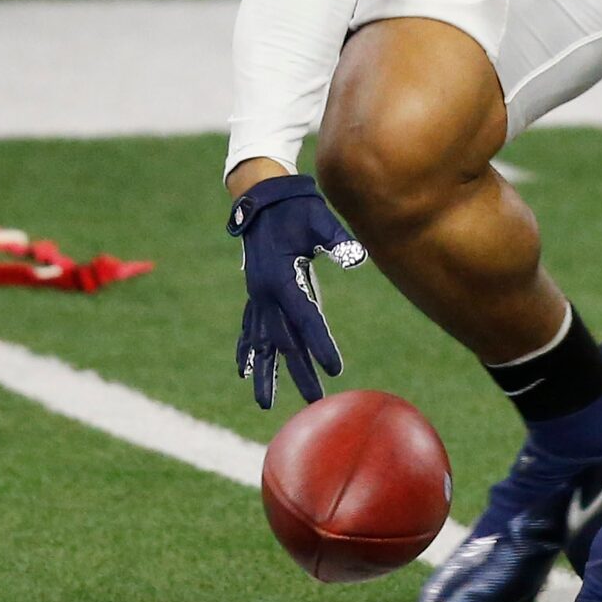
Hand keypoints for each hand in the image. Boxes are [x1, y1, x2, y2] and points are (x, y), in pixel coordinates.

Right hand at [227, 173, 363, 407]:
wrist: (263, 196)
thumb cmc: (296, 208)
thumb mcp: (319, 220)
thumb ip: (337, 240)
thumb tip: (357, 258)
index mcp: (283, 279)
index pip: (306, 320)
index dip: (321, 345)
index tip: (336, 369)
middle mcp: (265, 293)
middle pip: (284, 340)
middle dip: (299, 371)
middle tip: (315, 401)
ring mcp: (257, 295)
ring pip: (261, 341)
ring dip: (265, 372)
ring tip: (265, 404)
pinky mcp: (256, 293)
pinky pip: (249, 328)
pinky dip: (247, 350)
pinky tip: (244, 370)